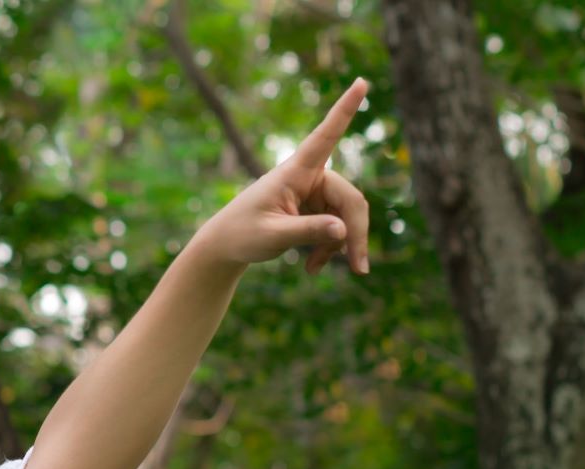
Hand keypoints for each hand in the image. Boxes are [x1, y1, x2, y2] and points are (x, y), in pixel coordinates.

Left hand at [190, 77, 372, 275]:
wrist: (224, 247)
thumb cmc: (241, 234)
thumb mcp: (272, 236)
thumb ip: (307, 232)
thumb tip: (343, 230)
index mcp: (294, 171)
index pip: (325, 136)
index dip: (345, 110)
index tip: (361, 81)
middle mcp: (309, 177)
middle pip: (350, 200)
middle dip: (355, 234)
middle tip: (360, 270)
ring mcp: (313, 193)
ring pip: (346, 217)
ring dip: (339, 247)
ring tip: (315, 271)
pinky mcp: (314, 210)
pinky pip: (336, 229)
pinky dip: (328, 249)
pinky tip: (312, 268)